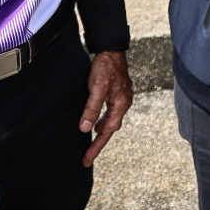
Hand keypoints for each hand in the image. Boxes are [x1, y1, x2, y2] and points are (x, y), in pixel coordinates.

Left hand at [79, 50, 131, 166]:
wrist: (111, 49)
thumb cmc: (106, 67)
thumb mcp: (97, 88)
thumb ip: (92, 109)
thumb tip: (85, 129)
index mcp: (121, 105)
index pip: (107, 132)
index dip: (96, 147)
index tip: (86, 160)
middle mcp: (123, 103)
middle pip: (111, 128)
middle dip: (99, 143)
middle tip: (87, 155)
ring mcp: (121, 97)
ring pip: (111, 120)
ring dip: (101, 131)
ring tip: (90, 141)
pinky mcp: (117, 92)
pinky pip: (110, 112)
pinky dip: (103, 119)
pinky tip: (96, 120)